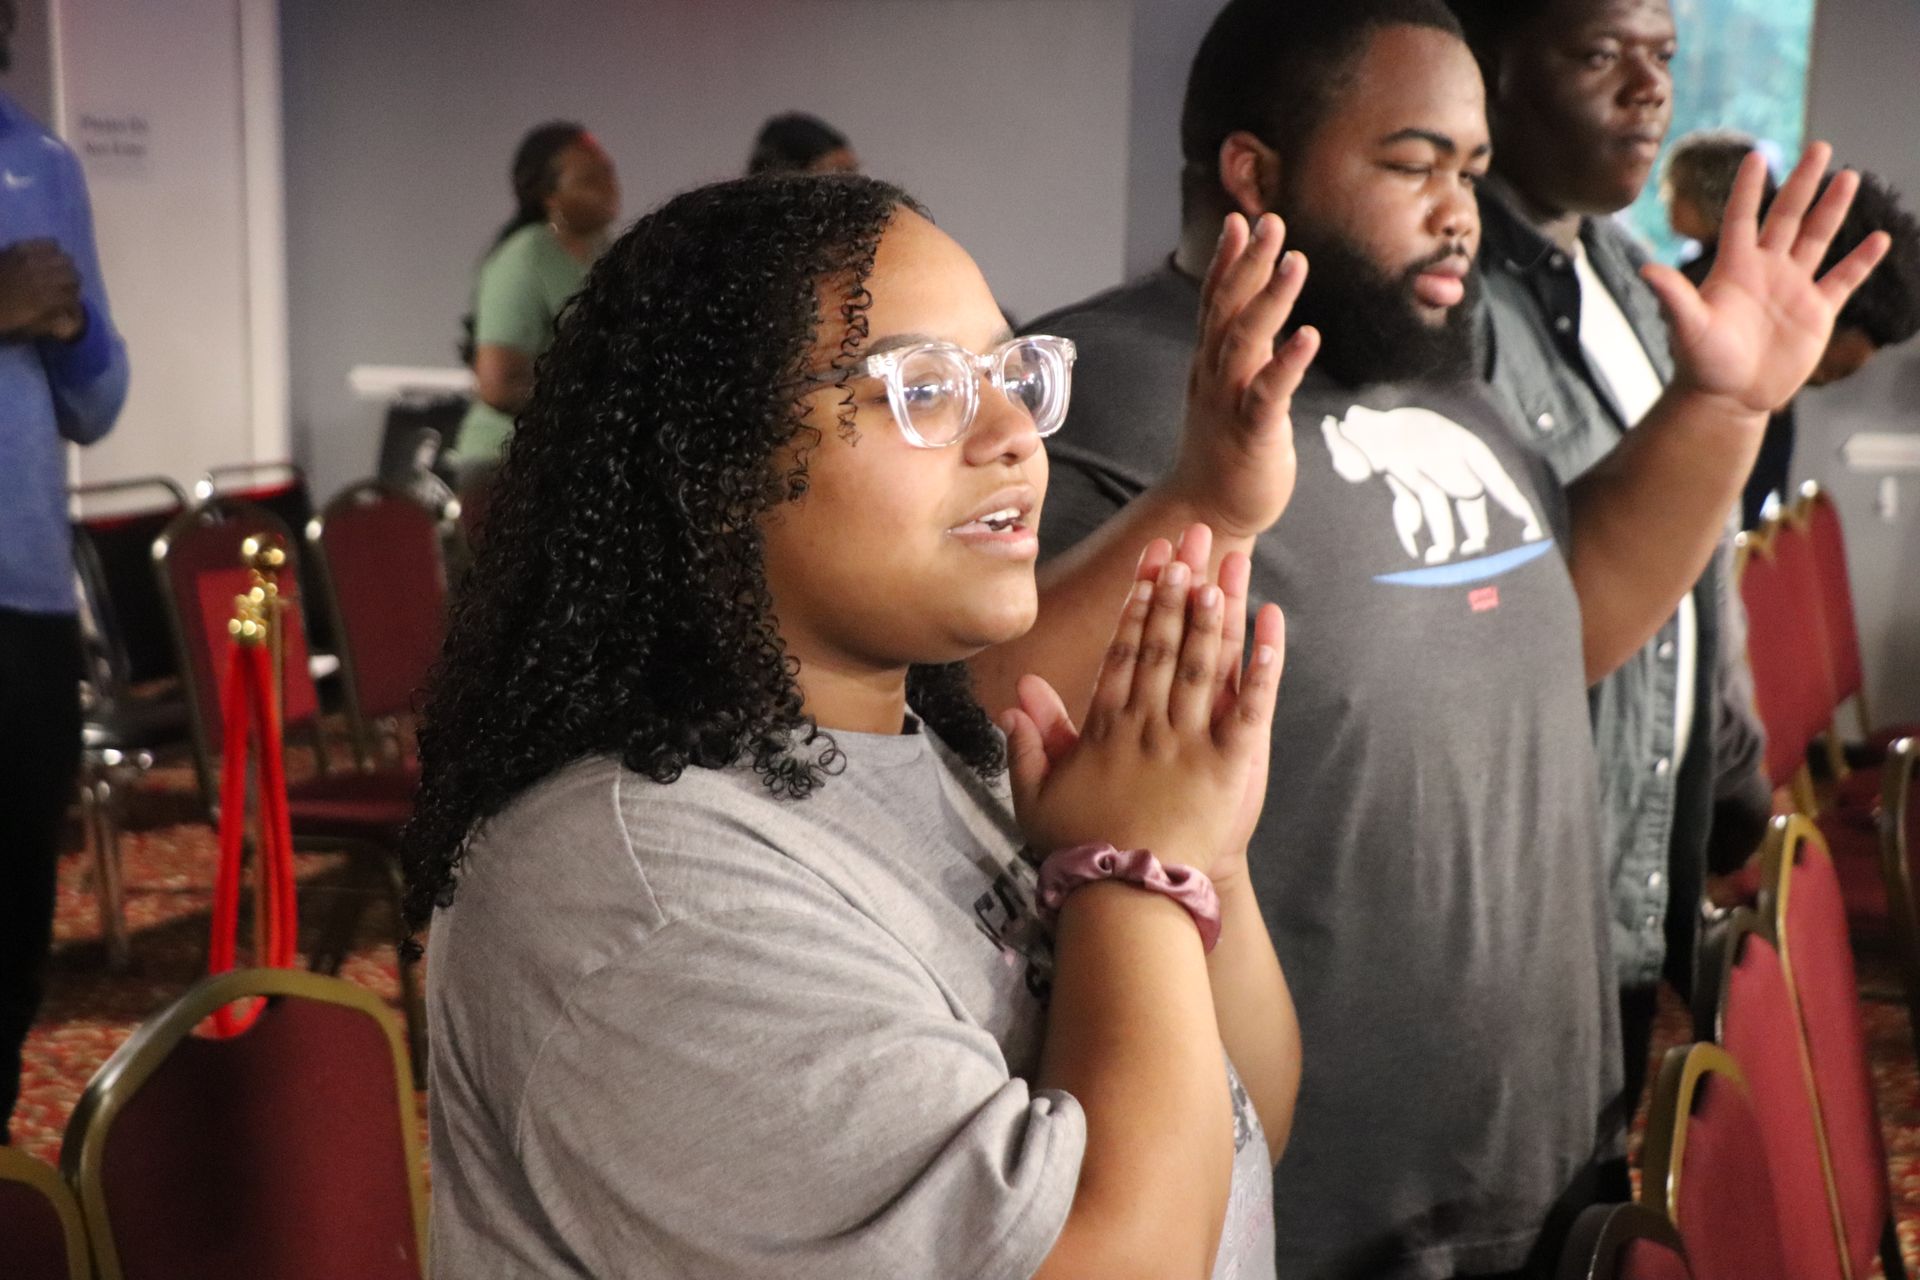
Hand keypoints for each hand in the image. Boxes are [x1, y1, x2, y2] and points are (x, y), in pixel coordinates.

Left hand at [0, 239, 81, 340]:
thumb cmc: (1, 314)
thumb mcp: (25, 325)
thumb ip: (49, 319)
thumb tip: (66, 314)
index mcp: (43, 299)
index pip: (73, 297)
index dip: (72, 303)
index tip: (66, 306)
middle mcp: (42, 277)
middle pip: (74, 276)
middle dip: (72, 285)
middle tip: (64, 289)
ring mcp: (31, 260)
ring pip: (66, 259)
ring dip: (65, 268)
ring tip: (56, 272)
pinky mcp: (21, 247)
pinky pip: (50, 243)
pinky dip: (53, 250)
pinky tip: (46, 257)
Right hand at [1003, 531, 1285, 886]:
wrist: (1127, 898)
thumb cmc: (1080, 853)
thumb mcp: (1037, 797)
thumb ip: (1029, 742)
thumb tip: (1016, 696)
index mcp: (1104, 730)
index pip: (1123, 655)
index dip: (1138, 608)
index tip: (1147, 571)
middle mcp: (1146, 725)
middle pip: (1163, 646)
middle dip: (1174, 593)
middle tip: (1184, 547)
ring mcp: (1188, 742)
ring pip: (1202, 665)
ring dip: (1211, 614)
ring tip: (1219, 570)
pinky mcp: (1228, 764)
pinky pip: (1250, 705)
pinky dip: (1263, 664)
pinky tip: (1271, 625)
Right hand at [1165, 213, 1320, 540]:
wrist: (1207, 512)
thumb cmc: (1226, 449)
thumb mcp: (1231, 388)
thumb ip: (1241, 346)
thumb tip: (1256, 307)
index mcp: (1210, 363)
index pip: (1214, 301)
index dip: (1226, 259)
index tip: (1239, 218)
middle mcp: (1214, 375)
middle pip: (1227, 309)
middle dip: (1248, 263)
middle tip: (1269, 221)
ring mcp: (1228, 402)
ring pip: (1244, 342)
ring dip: (1270, 300)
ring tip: (1295, 261)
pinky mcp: (1251, 432)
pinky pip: (1268, 392)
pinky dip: (1286, 363)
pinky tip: (1308, 335)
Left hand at [1643, 142, 1890, 415]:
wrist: (1729, 400)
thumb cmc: (1701, 365)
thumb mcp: (1687, 328)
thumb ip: (1673, 297)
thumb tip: (1646, 269)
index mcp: (1734, 268)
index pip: (1742, 218)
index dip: (1748, 188)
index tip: (1757, 155)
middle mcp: (1766, 271)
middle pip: (1787, 216)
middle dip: (1803, 183)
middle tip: (1820, 147)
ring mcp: (1793, 289)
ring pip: (1817, 239)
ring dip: (1833, 209)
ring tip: (1850, 176)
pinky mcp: (1816, 313)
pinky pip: (1843, 280)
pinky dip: (1861, 261)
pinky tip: (1879, 238)